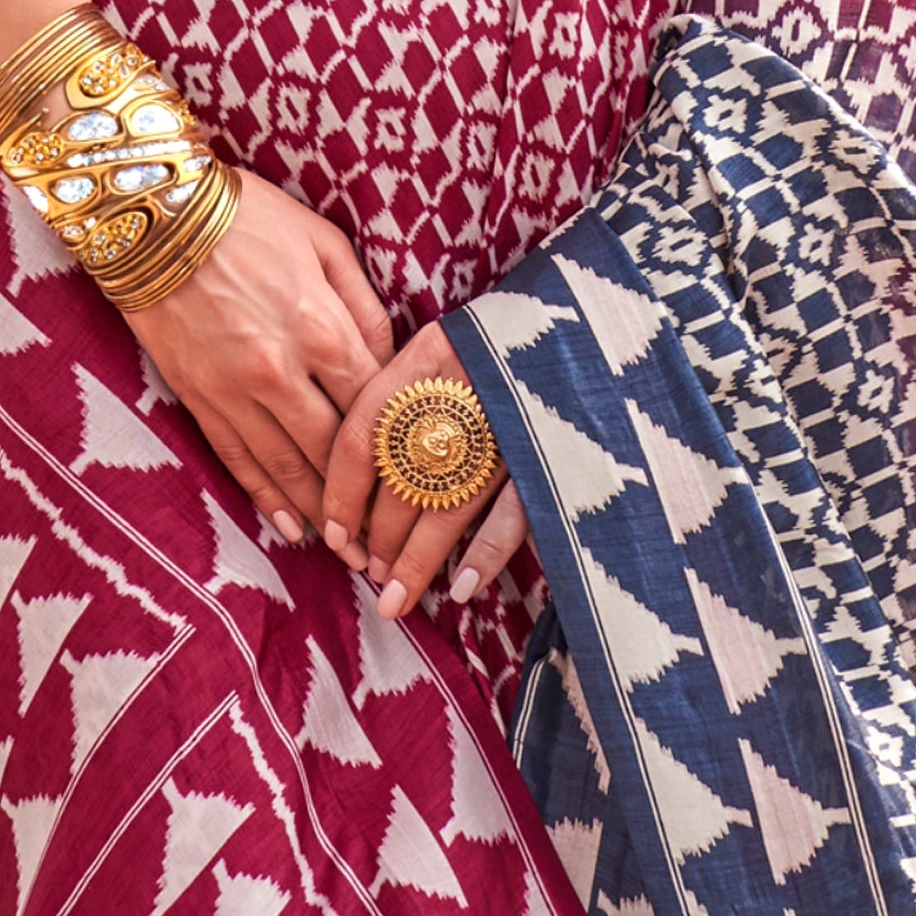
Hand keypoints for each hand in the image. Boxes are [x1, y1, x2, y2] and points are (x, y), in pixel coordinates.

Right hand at [129, 171, 393, 539]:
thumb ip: (363, 307)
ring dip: (321, 513)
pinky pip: (237, 459)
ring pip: (287, 467)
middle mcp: (282, 370)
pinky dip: (265, 498)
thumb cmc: (248, 216)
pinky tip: (291, 528)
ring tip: (349, 553)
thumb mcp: (324, 243)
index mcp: (322, 327)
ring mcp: (234, 389)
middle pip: (335, 452)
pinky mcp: (197, 396)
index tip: (421, 482)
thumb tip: (389, 360)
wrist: (151, 211)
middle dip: (366, 501)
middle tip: (394, 541)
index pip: (374, 406)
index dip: (400, 449)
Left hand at [318, 329, 529, 623]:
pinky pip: (511, 517)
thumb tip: (362, 463)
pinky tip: (460, 589)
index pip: (362, 437)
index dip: (338, 492)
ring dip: (416, 562)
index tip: (331, 533)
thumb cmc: (505, 338)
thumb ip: (406, 389)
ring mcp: (506, 428)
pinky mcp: (549, 454)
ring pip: (446, 510)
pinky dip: (484, 557)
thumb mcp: (447, 342)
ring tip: (394, 598)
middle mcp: (461, 394)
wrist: (584, 318)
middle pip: (399, 483)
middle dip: (377, 538)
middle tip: (369, 573)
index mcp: (427, 359)